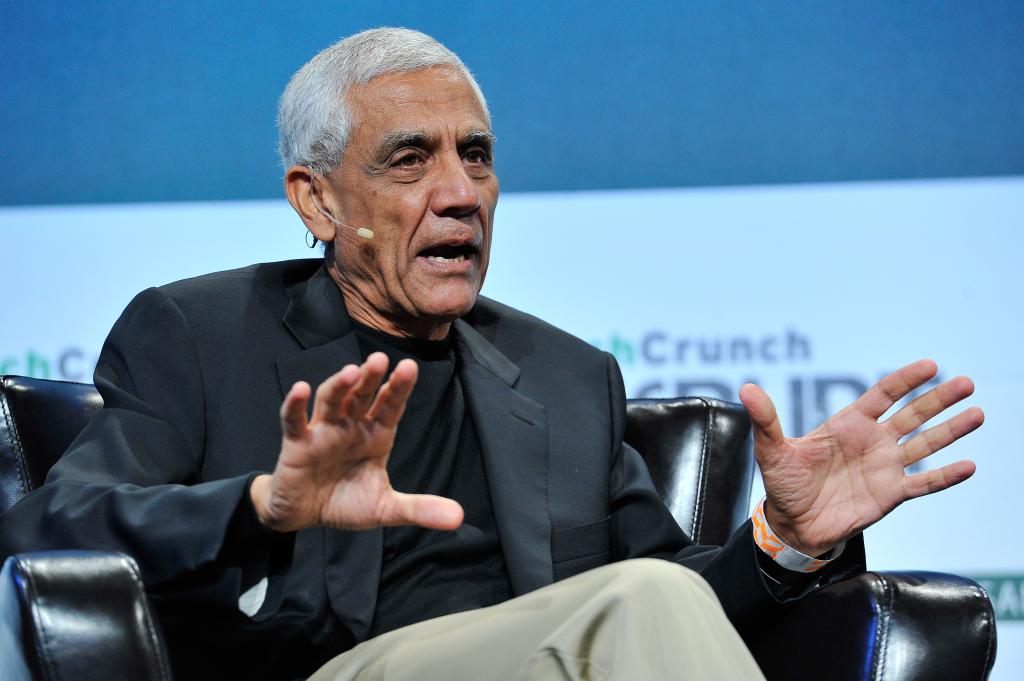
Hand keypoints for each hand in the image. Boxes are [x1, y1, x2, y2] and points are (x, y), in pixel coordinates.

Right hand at [250, 352, 464, 532]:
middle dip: (371, 378)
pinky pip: (294, 420)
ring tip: (351, 371)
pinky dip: (295, 404)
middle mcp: (351, 426)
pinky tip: (301, 389)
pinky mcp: (297, 443)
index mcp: (376, 435)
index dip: (399, 387)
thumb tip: (458, 517)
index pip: (390, 405)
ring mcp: (323, 431)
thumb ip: (419, 509)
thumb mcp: (386, 508)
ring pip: (331, 400)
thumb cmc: (346, 502)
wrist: (306, 516)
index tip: (410, 367)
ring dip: (340, 385)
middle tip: (380, 359)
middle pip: (362, 395)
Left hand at [740, 359, 982, 556]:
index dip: (906, 380)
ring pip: (925, 444)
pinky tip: (969, 466)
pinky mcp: (891, 495)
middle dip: (939, 399)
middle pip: (912, 414)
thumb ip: (766, 420)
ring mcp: (885, 467)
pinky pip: (924, 483)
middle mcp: (872, 442)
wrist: (793, 525)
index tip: (930, 365)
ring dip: (951, 430)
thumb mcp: (772, 450)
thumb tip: (746, 389)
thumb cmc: (783, 484)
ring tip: (978, 413)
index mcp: (848, 425)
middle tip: (967, 383)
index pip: (883, 395)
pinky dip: (945, 476)